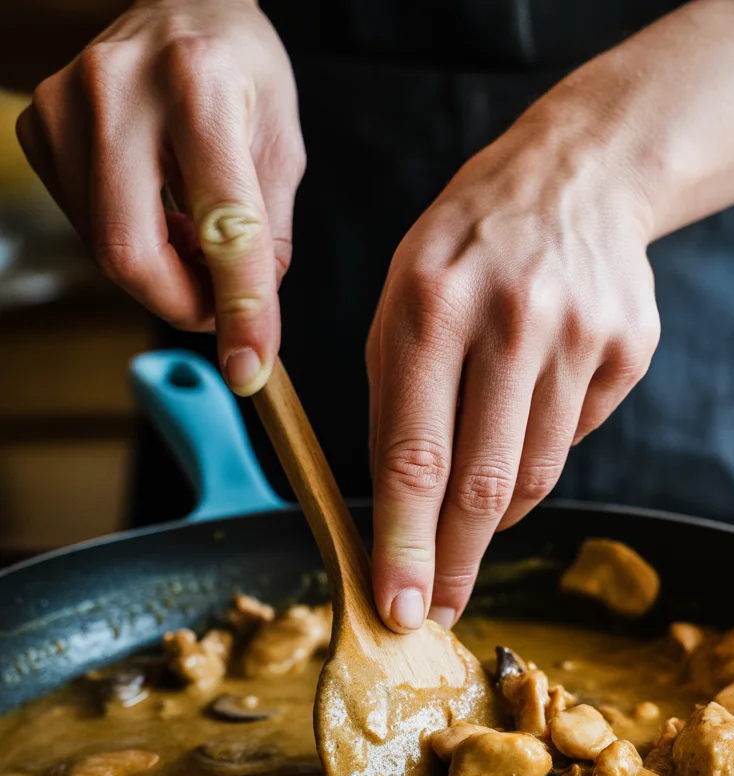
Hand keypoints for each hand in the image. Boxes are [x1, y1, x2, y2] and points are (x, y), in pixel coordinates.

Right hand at [16, 0, 302, 393]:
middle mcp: (119, 87)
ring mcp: (66, 104)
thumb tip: (251, 313)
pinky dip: (133, 244)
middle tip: (218, 305)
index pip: (223, 223)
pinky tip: (158, 213)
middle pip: (131, 251)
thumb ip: (269, 233)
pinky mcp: (38, 126)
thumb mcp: (282, 142)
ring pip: (106, 249)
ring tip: (194, 239)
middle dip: (182, 304)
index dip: (242, 308)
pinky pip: (85, 226)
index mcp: (199, 84)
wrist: (171, 4)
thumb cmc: (237, 72)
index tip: (251, 368)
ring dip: (162, 273)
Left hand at [367, 89, 660, 632]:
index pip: (416, 454)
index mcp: (433, 305)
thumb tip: (396, 519)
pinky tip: (531, 405)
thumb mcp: (401, 303)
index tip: (398, 608)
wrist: (578, 177)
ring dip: (497, 509)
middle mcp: (513, 319)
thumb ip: (392, 407)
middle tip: (439, 610)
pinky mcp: (629, 350)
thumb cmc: (466, 249)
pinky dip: (541, 448)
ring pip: (535, 473)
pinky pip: (575, 438)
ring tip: (474, 504)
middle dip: (455, 561)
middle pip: (484, 483)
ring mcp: (580, 335)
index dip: (404, 543)